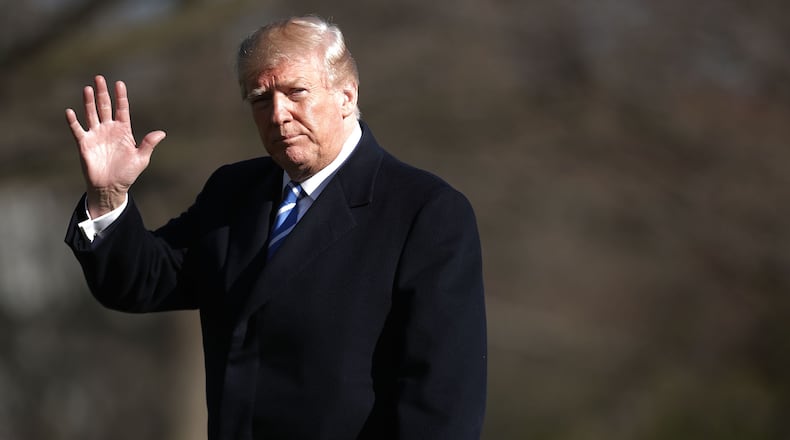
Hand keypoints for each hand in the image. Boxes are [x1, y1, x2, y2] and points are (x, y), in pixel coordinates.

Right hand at [65, 75, 165, 217]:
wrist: (111, 187)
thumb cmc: (127, 173)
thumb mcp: (141, 159)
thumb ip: (148, 144)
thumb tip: (162, 133)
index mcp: (123, 131)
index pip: (122, 109)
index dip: (120, 97)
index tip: (119, 83)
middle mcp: (108, 129)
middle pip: (104, 107)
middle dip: (102, 93)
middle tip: (99, 78)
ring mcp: (96, 135)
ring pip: (91, 114)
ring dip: (89, 102)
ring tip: (88, 89)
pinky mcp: (84, 144)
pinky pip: (78, 130)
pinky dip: (73, 122)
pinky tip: (70, 112)